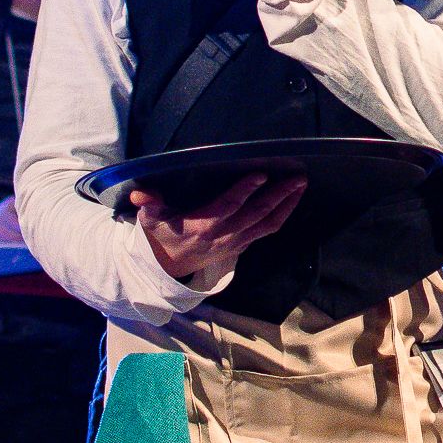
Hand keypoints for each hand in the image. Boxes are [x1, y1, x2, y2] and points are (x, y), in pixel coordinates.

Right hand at [135, 169, 305, 286]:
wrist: (169, 268)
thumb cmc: (162, 237)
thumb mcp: (151, 222)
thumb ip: (149, 206)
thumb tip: (141, 196)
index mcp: (202, 227)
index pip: (228, 207)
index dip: (244, 191)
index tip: (261, 175)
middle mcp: (224, 235)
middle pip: (256, 214)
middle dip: (278, 196)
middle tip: (296, 178)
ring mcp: (236, 242)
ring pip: (267, 224)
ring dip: (287, 205)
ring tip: (300, 186)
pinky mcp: (242, 244)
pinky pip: (267, 230)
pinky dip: (282, 215)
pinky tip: (292, 200)